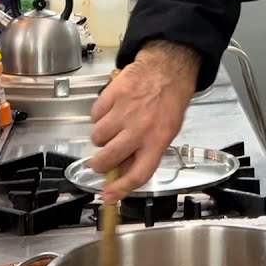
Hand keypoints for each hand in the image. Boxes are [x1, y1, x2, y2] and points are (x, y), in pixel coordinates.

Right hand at [89, 41, 199, 202]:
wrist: (167, 68)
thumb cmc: (170, 100)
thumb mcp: (168, 131)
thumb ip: (147, 151)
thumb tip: (123, 170)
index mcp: (158, 140)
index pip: (138, 173)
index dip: (120, 189)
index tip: (108, 196)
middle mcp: (140, 128)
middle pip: (108, 159)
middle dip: (100, 164)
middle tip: (101, 161)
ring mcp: (124, 112)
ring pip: (97, 138)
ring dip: (101, 138)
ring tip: (113, 128)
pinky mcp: (112, 96)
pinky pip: (95, 116)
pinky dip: (99, 117)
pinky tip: (111, 111)